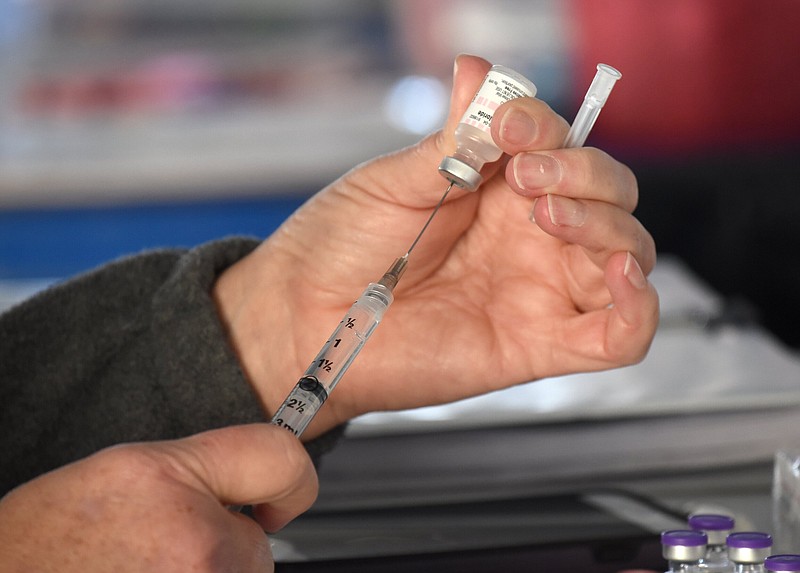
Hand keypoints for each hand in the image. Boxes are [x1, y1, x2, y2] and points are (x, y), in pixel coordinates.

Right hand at [0, 425, 317, 571]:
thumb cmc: (44, 548)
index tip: (278, 500)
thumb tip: (262, 489)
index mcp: (169, 481)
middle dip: (221, 545)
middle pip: (256, 544)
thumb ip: (202, 470)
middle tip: (155, 550)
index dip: (289, 479)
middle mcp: (195, 544)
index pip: (282, 459)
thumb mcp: (123, 472)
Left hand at [214, 54, 658, 437]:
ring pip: (627, 253)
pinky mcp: (539, 346)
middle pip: (610, 194)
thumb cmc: (339, 247)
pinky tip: (617, 275)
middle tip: (526, 176)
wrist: (302, 317)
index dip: (549, 129)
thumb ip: (456, 138)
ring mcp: (538, 291)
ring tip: (548, 214)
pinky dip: (640, 308)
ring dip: (607, 224)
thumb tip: (481, 72)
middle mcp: (527, 238)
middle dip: (583, 172)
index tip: (508, 126)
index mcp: (496, 191)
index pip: (563, 147)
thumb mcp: (397, 180)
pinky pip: (619, 337)